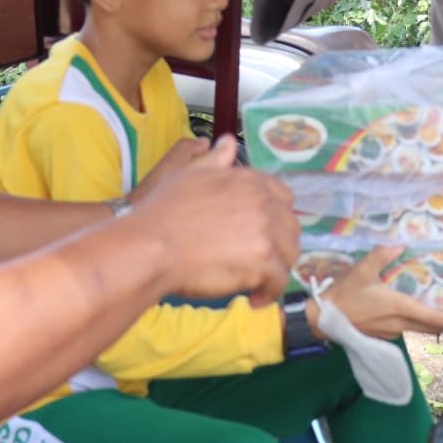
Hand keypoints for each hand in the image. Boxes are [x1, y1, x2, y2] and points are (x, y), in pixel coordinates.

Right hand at [130, 136, 299, 307]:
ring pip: (289, 254)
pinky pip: (280, 281)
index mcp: (248, 180)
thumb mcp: (190, 175)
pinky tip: (252, 299)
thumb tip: (227, 143)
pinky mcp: (264, 262)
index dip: (274, 216)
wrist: (152, 245)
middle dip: (278, 245)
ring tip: (255, 282)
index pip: (283, 196)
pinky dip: (269, 293)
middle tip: (257, 261)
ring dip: (275, 269)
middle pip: (290, 227)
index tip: (261, 233)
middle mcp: (263, 202)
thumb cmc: (164, 212)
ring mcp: (266, 232)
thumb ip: (216, 161)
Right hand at [311, 246, 442, 339]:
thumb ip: (381, 256)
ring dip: (433, 322)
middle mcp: (401, 323)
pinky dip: (415, 321)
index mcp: (400, 308)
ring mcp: (392, 332)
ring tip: (442, 309)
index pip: (436, 317)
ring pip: (420, 329)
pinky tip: (411, 310)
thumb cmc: (345, 295)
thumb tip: (399, 245)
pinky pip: (407, 329)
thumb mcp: (362, 270)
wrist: (325, 319)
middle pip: (433, 326)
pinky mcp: (384, 335)